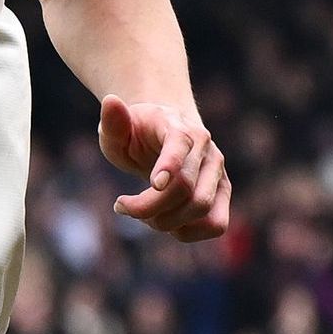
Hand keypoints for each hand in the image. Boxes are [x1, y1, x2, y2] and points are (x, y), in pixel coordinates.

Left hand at [98, 99, 231, 240]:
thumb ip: (112, 121)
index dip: (169, 166)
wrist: (164, 136)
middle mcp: (206, 149)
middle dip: (149, 207)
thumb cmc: (136, 134)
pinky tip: (167, 223)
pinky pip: (216, 224)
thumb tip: (111, 101)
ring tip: (144, 215)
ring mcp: (218, 172)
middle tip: (122, 206)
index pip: (181, 145)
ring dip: (167, 222)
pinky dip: (188, 232)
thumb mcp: (116, 128)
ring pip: (202, 208)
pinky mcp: (222, 194)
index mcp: (179, 127)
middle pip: (186, 187)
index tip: (153, 184)